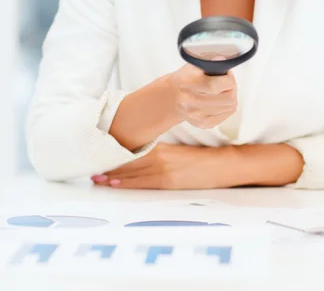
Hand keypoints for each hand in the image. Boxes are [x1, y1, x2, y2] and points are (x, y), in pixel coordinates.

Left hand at [91, 143, 228, 189]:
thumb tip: (142, 156)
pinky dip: (127, 183)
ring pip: (132, 172)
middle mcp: (160, 157)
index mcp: (162, 148)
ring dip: (113, 176)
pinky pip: (143, 182)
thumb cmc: (202, 159)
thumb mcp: (179, 152)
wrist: (222, 165)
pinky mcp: (169, 182)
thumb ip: (161, 153)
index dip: (115, 155)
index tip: (100, 156)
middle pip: (129, 162)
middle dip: (110, 167)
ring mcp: (164, 170)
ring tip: (97, 178)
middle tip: (92, 169)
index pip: (133, 152)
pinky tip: (115, 183)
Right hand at [168, 63, 236, 128]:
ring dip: (231, 96)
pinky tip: (220, 100)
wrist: (172, 97)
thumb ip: (209, 61)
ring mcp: (197, 115)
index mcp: (189, 82)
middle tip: (227, 82)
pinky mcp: (203, 124)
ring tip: (223, 90)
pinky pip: (227, 115)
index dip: (229, 78)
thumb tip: (223, 61)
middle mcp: (191, 101)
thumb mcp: (193, 65)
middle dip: (232, 87)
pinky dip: (228, 106)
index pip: (217, 86)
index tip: (226, 73)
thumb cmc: (186, 78)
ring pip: (230, 106)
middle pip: (228, 98)